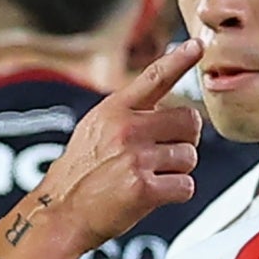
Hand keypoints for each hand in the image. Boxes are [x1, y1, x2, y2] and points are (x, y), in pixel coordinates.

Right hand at [39, 40, 201, 251]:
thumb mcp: (94, 129)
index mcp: (114, 110)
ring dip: (177, 170)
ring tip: (149, 177)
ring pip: (189, 156)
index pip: (154, 77)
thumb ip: (126, 115)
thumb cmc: (81, 174)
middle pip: (190, 121)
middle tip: (165, 154)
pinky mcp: (143, 188)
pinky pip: (185, 185)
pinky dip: (176, 193)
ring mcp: (135, 158)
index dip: (179, 60)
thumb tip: (165, 110)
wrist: (60, 213)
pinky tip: (153, 195)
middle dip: (185, 139)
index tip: (197, 46)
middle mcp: (126, 129)